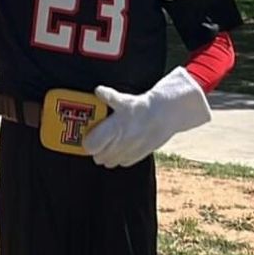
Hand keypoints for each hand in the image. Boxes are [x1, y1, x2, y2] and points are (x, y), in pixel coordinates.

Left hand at [84, 67, 210, 168]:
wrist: (166, 113)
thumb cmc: (142, 106)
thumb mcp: (123, 99)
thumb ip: (108, 96)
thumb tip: (98, 91)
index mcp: (114, 126)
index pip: (91, 145)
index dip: (87, 142)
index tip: (87, 135)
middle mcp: (121, 141)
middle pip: (98, 157)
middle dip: (95, 150)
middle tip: (96, 140)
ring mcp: (130, 150)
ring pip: (109, 162)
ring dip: (106, 155)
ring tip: (108, 144)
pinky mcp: (140, 155)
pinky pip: (122, 163)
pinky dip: (119, 158)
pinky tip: (121, 147)